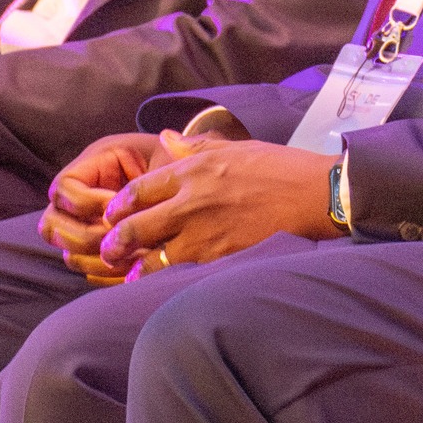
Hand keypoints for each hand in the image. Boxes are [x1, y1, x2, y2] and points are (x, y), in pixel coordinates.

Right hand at [37, 133, 171, 282]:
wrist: (192, 186)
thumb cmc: (177, 165)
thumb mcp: (167, 156)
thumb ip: (150, 170)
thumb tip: (124, 199)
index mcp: (91, 166)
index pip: (63, 189)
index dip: (86, 202)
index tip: (117, 207)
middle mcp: (79, 199)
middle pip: (51, 227)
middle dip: (85, 236)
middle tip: (119, 238)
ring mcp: (85, 228)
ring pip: (68, 254)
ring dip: (98, 259)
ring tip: (132, 256)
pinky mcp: (99, 251)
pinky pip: (89, 272)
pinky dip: (109, 275)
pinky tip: (135, 269)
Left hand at [97, 134, 337, 271]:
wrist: (314, 195)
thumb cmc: (278, 167)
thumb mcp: (233, 147)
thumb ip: (193, 145)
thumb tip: (165, 138)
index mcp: (192, 170)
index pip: (139, 190)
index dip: (119, 206)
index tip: (113, 214)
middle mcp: (190, 202)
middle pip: (135, 226)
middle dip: (115, 241)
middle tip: (108, 250)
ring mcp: (203, 233)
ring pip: (153, 256)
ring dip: (136, 266)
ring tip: (127, 274)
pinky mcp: (220, 257)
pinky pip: (180, 273)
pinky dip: (165, 280)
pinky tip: (158, 285)